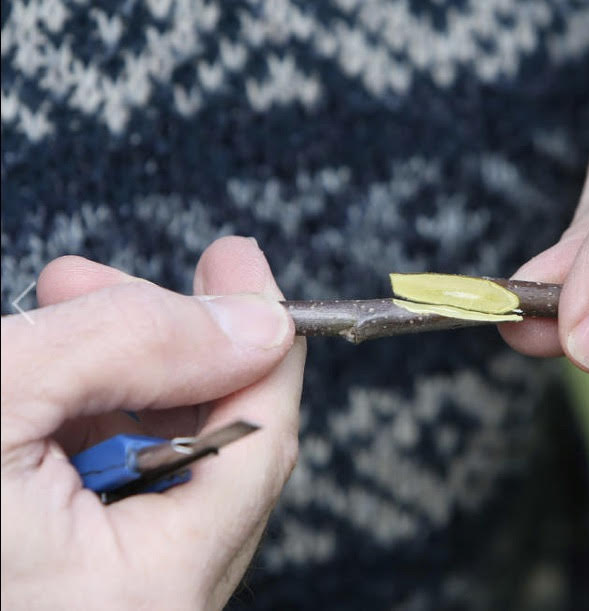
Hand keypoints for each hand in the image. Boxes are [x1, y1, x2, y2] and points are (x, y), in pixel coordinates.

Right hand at [1, 237, 305, 608]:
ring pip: (165, 470)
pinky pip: (115, 497)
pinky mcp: (69, 592)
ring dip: (127, 380)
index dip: (262, 341)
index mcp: (147, 590)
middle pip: (217, 454)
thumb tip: (256, 321)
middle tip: (113, 278)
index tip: (238, 262)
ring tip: (62, 308)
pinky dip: (93, 425)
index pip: (260, 443)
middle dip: (173, 349)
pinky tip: (49, 380)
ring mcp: (110, 606)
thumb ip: (133, 345)